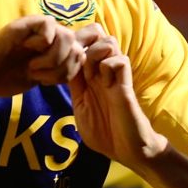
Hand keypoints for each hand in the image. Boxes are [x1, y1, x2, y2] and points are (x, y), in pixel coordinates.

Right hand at [0, 16, 86, 95]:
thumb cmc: (4, 78)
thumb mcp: (40, 77)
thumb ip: (62, 69)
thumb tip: (83, 57)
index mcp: (53, 48)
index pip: (82, 51)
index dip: (73, 69)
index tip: (50, 81)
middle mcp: (48, 36)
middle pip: (77, 45)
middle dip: (63, 67)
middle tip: (40, 76)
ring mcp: (36, 29)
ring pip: (67, 36)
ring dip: (53, 58)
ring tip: (33, 67)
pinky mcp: (24, 23)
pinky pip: (49, 24)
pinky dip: (42, 43)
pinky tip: (26, 51)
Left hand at [68, 30, 166, 164]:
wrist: (127, 150)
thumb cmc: (105, 134)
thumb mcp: (81, 110)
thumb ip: (74, 90)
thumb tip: (61, 72)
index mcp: (89, 78)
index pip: (80, 48)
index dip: (70, 48)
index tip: (59, 63)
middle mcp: (102, 73)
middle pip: (95, 37)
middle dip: (81, 44)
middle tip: (74, 64)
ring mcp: (115, 77)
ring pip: (109, 42)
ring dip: (95, 53)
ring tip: (90, 73)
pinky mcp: (126, 86)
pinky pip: (120, 61)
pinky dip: (109, 66)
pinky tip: (105, 83)